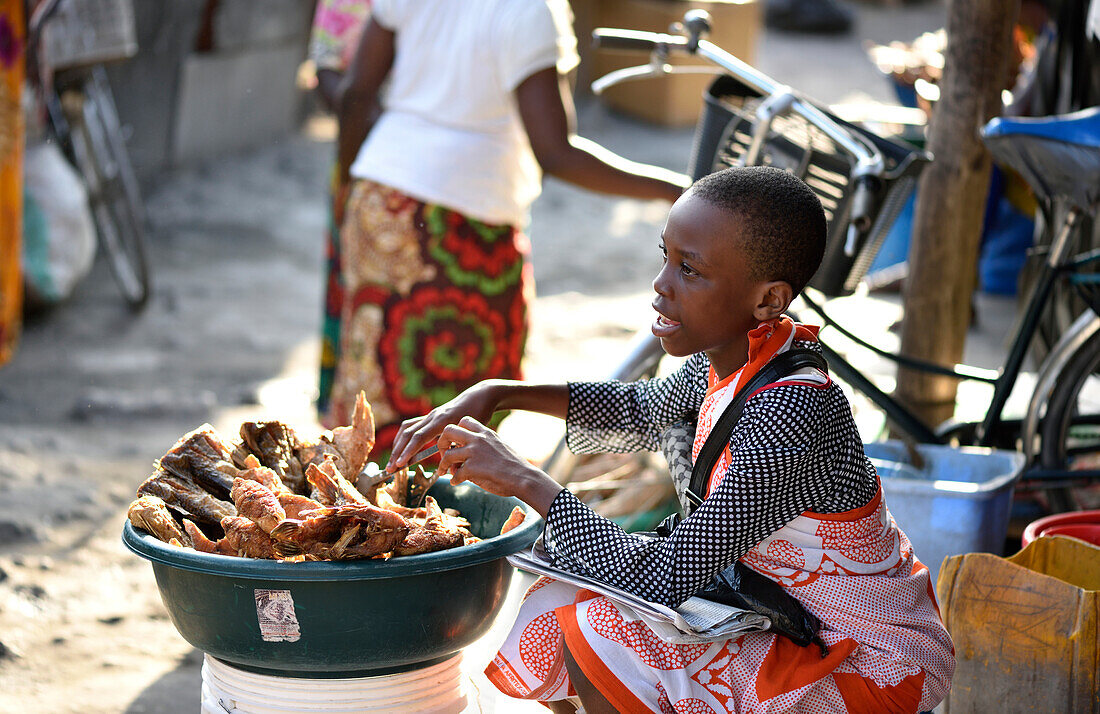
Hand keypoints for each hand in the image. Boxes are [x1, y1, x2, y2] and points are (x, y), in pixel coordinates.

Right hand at [386, 381, 505, 470]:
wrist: (480, 396)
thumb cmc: (479, 416)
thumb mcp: (471, 435)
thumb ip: (459, 452)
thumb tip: (449, 471)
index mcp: (442, 421)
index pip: (418, 437)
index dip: (407, 452)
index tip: (399, 464)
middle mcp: (432, 416)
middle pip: (407, 434)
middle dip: (397, 452)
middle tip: (389, 469)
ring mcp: (430, 415)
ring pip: (406, 429)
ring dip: (397, 446)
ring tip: (392, 462)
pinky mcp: (430, 416)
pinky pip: (410, 425)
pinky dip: (403, 438)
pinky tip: (400, 448)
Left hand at [438, 417, 562, 517]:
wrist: (524, 477)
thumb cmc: (514, 465)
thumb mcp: (498, 446)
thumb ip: (482, 446)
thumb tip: (466, 457)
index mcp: (485, 432)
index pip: (464, 420)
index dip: (456, 430)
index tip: (455, 442)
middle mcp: (478, 439)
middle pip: (448, 431)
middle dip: (441, 443)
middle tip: (443, 453)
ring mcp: (474, 453)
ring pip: (447, 455)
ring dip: (443, 465)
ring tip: (444, 472)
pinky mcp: (472, 468)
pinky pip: (455, 474)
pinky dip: (454, 480)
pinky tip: (456, 482)